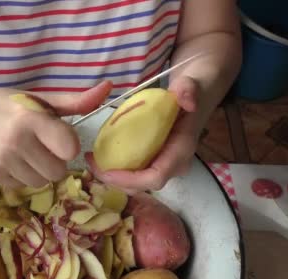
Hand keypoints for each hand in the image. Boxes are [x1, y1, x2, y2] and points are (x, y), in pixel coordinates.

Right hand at [0, 81, 111, 188]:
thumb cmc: (6, 105)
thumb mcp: (38, 99)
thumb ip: (74, 101)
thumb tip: (108, 88)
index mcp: (29, 119)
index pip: (69, 148)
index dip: (68, 144)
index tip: (57, 136)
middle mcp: (14, 142)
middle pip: (57, 172)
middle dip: (54, 161)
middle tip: (40, 145)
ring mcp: (0, 162)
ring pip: (40, 183)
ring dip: (38, 170)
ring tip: (24, 152)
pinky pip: (20, 186)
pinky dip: (19, 176)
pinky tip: (8, 159)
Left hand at [85, 76, 201, 193]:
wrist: (196, 95)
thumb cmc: (192, 91)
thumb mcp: (190, 85)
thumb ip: (188, 89)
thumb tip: (186, 100)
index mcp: (181, 150)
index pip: (155, 177)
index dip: (130, 180)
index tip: (106, 171)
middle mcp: (175, 164)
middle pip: (142, 185)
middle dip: (115, 181)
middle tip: (90, 163)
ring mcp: (165, 165)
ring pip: (137, 183)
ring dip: (113, 177)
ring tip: (91, 160)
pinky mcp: (156, 161)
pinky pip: (135, 173)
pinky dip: (117, 170)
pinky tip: (100, 156)